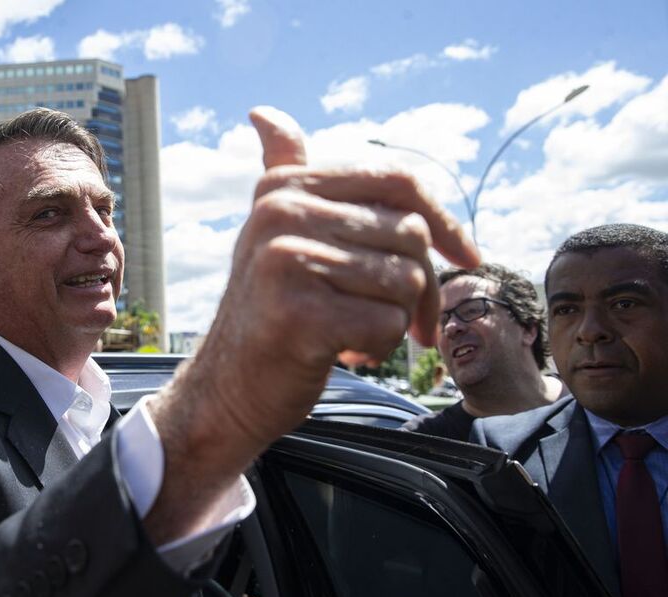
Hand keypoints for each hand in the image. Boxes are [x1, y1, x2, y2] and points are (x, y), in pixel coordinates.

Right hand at [144, 106, 477, 543]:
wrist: (228, 385)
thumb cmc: (270, 309)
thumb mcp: (276, 234)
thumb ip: (284, 172)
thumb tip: (264, 113)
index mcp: (283, 186)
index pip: (397, 179)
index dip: (444, 219)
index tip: (467, 257)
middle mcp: (281, 214)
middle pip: (409, 233)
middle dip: (420, 286)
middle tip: (402, 321)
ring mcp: (286, 262)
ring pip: (404, 280)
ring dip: (394, 318)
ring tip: (354, 329)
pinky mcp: (298, 314)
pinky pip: (387, 323)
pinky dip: (378, 346)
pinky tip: (343, 351)